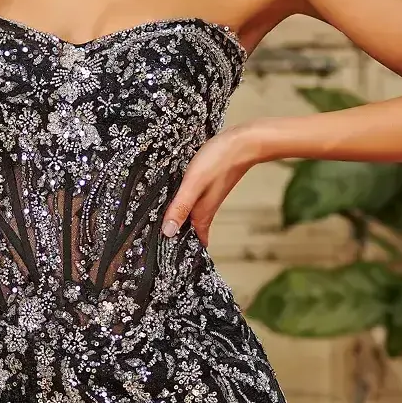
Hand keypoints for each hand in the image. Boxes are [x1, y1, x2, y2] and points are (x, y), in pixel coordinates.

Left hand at [161, 128, 260, 246]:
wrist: (243, 143)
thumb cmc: (219, 161)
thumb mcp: (193, 184)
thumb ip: (180, 207)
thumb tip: (167, 232)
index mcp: (201, 214)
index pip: (193, 242)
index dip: (180, 250)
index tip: (165, 259)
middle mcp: (205, 210)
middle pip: (191, 231)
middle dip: (177, 239)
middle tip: (158, 248)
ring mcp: (207, 199)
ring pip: (192, 217)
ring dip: (180, 223)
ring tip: (162, 230)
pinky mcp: (207, 187)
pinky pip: (193, 203)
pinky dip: (183, 207)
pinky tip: (176, 203)